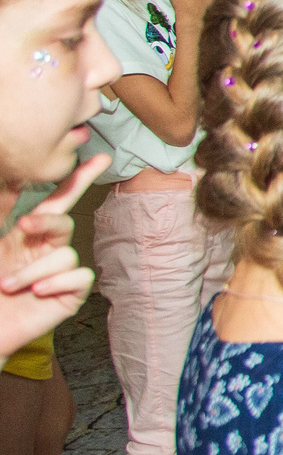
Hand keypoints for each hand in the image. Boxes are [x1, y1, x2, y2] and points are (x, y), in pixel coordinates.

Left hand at [0, 154, 106, 353]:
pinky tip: (37, 292)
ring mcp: (59, 274)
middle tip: (22, 226)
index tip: (100, 158)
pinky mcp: (69, 295)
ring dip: (34, 269)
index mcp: (26, 237)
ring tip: (9, 286)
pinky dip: (57, 282)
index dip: (78, 180)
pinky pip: (78, 277)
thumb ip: (3, 211)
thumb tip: (12, 179)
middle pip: (64, 222)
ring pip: (65, 254)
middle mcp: (45, 251)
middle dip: (46, 221)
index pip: (56, 203)